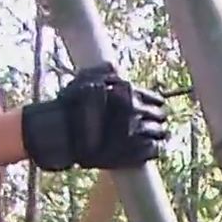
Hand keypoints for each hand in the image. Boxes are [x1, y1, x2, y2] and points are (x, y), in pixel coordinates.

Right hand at [21, 62, 168, 171]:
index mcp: (128, 93)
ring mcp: (136, 132)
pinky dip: (155, 149)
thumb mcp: (84, 80)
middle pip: (160, 115)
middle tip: (157, 123)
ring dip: (159, 133)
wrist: (61, 134)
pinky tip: (153, 149)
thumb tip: (116, 68)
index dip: (155, 104)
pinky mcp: (133, 153)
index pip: (155, 98)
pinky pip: (155, 150)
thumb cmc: (70, 106)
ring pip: (160, 132)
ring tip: (158, 136)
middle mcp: (135, 111)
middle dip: (158, 119)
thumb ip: (104, 73)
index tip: (155, 108)